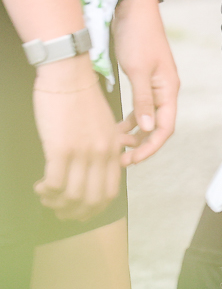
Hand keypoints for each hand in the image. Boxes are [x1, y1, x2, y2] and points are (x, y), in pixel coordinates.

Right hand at [31, 55, 131, 220]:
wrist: (69, 75)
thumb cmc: (82, 98)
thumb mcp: (105, 126)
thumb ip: (104, 148)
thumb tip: (96, 168)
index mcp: (114, 152)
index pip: (110, 192)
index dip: (95, 207)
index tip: (82, 211)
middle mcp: (102, 156)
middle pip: (92, 199)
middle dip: (76, 212)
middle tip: (61, 213)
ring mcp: (83, 153)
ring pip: (73, 195)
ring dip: (57, 203)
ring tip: (46, 199)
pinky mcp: (61, 148)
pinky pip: (55, 182)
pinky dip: (47, 191)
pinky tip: (40, 188)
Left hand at [111, 0, 177, 163]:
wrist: (134, 9)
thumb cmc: (137, 35)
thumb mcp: (137, 70)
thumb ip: (143, 101)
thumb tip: (149, 129)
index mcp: (169, 91)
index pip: (165, 128)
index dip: (150, 147)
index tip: (132, 158)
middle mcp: (166, 92)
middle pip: (159, 127)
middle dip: (143, 144)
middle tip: (122, 157)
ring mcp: (156, 86)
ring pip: (149, 119)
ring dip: (136, 133)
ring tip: (118, 145)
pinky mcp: (145, 80)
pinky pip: (142, 107)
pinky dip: (132, 119)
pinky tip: (118, 126)